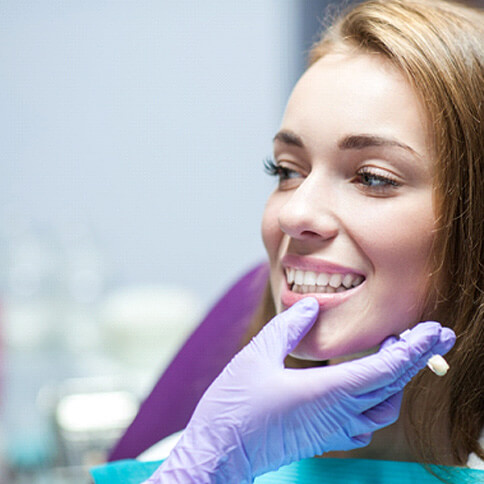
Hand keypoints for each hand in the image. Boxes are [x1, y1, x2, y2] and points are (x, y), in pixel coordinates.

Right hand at [145, 297, 454, 482]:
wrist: (220, 452)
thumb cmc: (234, 407)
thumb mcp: (257, 355)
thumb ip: (288, 327)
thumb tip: (312, 306)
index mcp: (326, 392)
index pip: (385, 370)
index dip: (413, 349)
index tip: (433, 331)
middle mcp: (337, 414)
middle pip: (393, 387)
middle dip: (418, 359)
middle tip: (435, 334)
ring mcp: (333, 430)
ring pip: (384, 408)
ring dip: (398, 380)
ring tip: (398, 354)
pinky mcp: (324, 438)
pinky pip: (366, 422)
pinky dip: (379, 400)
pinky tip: (369, 387)